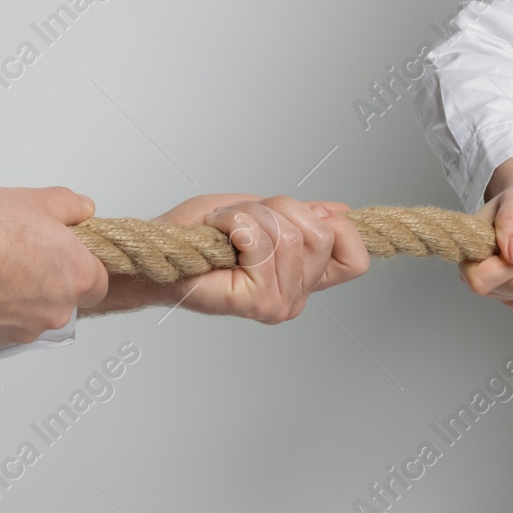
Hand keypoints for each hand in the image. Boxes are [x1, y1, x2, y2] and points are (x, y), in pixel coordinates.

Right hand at [0, 186, 106, 349]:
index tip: (61, 251)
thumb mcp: (30, 200)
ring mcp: (29, 329)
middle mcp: (60, 309)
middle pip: (65, 297)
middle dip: (47, 279)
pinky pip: (4, 324)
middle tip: (21, 254)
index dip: (79, 264)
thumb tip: (81, 208)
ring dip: (19, 295)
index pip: (98, 279)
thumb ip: (66, 205)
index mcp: (79, 276)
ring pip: (33, 312)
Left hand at [89, 193, 368, 322]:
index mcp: (303, 280)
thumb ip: (301, 216)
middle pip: (320, 235)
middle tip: (245, 221)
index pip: (355, 260)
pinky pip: (262, 243)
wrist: (157, 257)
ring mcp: (278, 303)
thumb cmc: (196, 238)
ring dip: (252, 216)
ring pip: (290, 235)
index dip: (340, 228)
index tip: (308, 215)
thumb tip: (340, 212)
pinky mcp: (255, 301)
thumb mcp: (260, 213)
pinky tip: (221, 234)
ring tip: (228, 230)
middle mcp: (296, 297)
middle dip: (280, 209)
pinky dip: (238, 224)